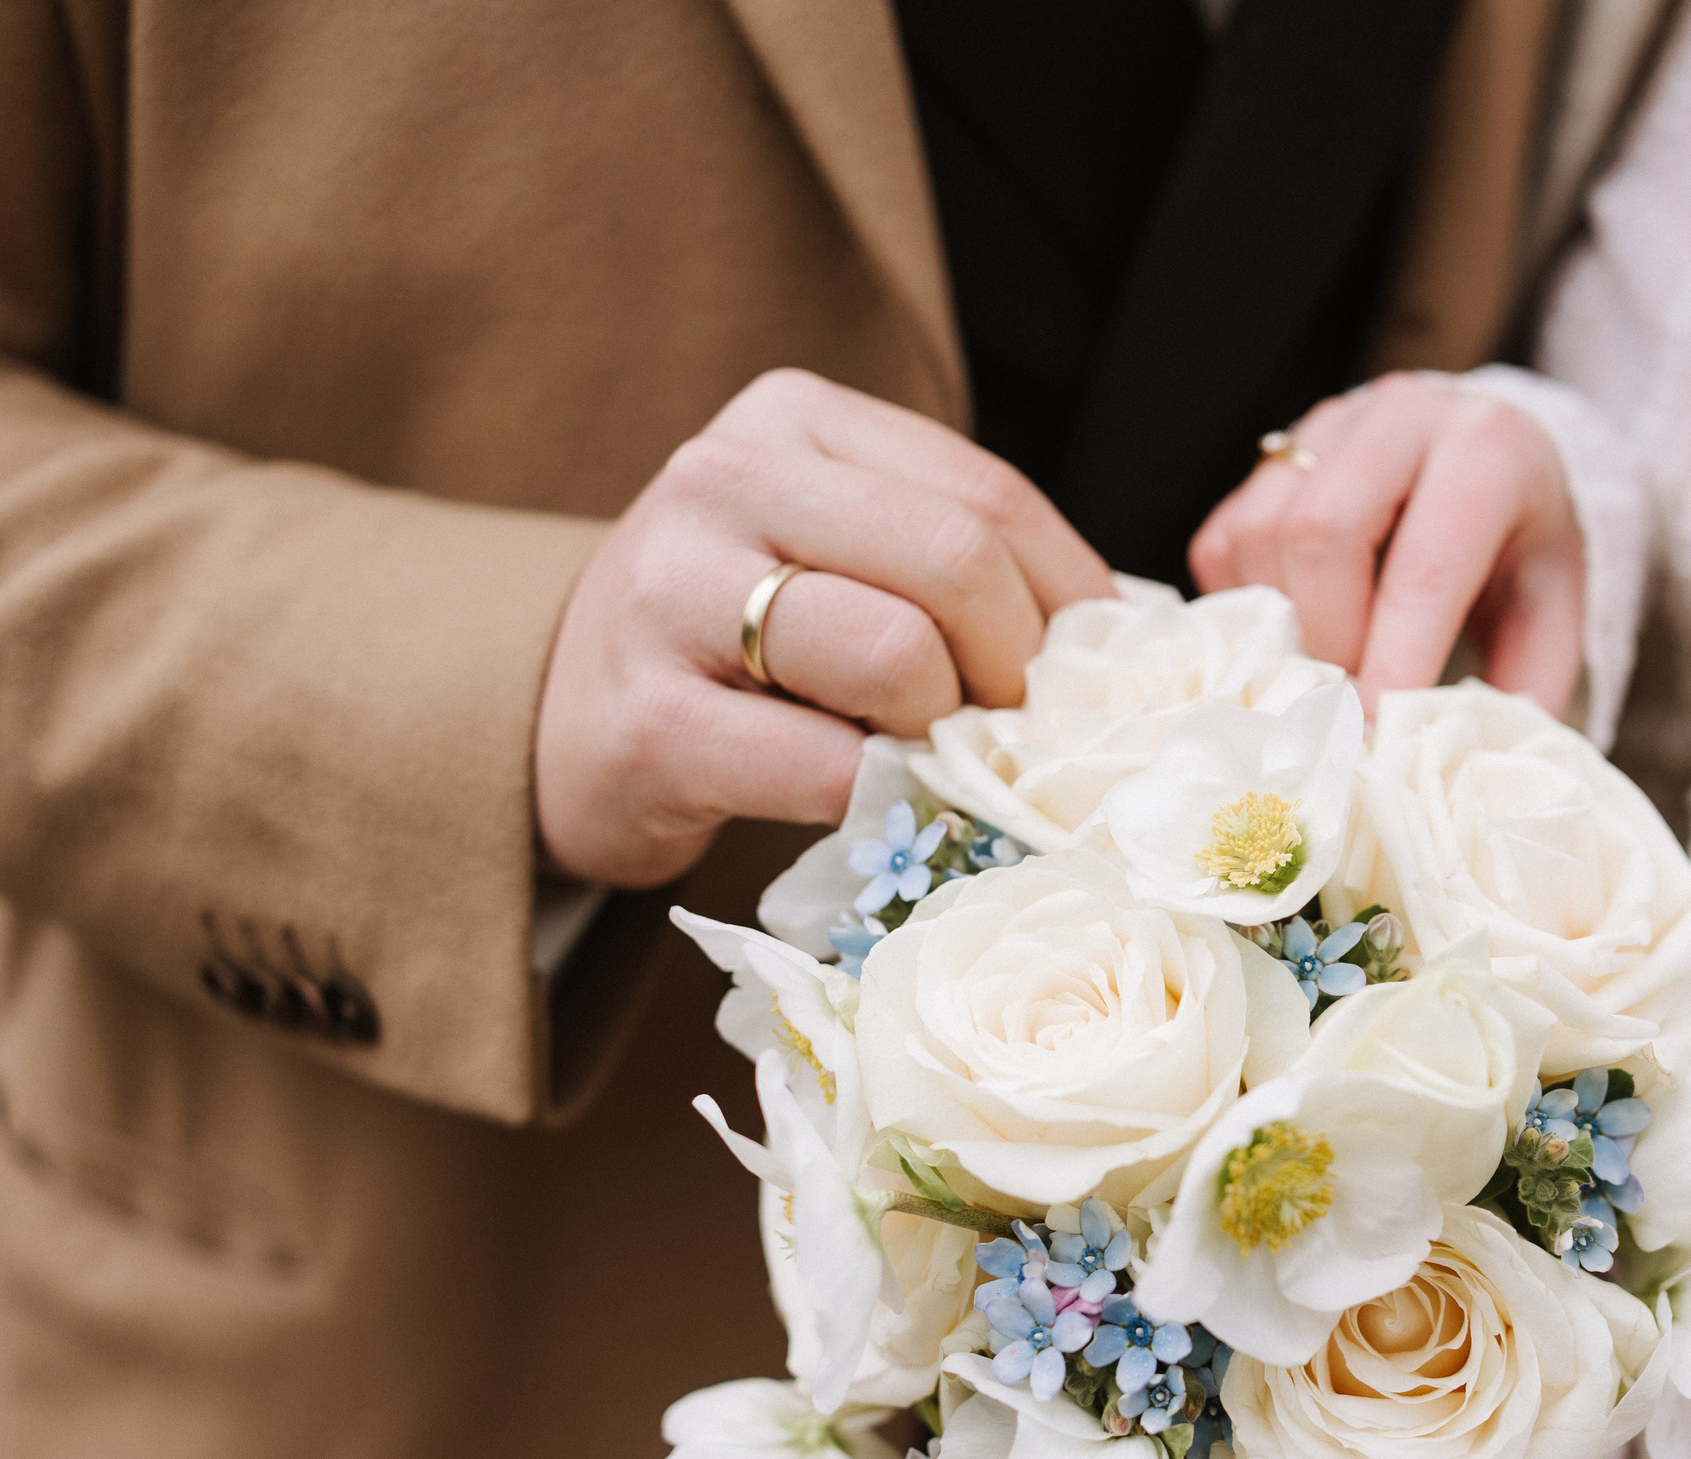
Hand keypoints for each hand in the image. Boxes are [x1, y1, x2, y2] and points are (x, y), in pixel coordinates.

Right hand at [534, 369, 1110, 887]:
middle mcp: (722, 481)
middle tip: (1008, 731)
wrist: (555, 716)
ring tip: (926, 758)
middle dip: (1013, 668)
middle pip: (956, 564)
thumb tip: (1134, 636)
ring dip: (944, 733)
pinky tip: (869, 805)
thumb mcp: (838, 555)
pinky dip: (880, 800)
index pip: (988, 496)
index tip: (1087, 673)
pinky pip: (825, 767)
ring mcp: (670, 595)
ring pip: (897, 658)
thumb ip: (959, 566)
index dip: (1069, 600)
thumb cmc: (737, 644)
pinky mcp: (647, 722)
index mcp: (793, 421)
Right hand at [1189, 371, 1582, 716]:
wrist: (1493, 450)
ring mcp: (1325, 427)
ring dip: (1281, 624)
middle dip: (1327, 640)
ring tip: (1324, 666)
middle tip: (1345, 704)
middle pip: (1321, 532)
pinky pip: (1224, 541)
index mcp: (1488, 452)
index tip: (1373, 737)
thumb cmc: (1521, 545)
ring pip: (1261, 534)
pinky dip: (1247, 604)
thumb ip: (1520, 686)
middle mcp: (1402, 418)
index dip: (1393, 660)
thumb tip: (1460, 769)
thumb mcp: (1553, 610)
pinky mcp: (1269, 458)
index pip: (1424, 566)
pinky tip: (1294, 627)